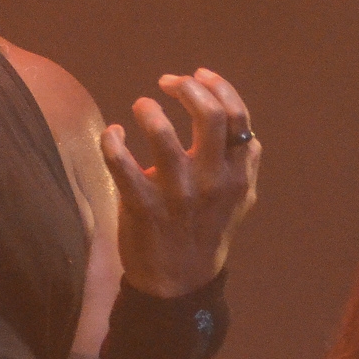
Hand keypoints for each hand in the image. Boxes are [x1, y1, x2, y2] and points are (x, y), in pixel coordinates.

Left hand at [101, 68, 260, 296]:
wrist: (180, 283)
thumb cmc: (207, 232)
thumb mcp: (239, 200)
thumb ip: (244, 164)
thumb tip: (246, 128)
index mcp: (236, 174)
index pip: (237, 116)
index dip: (218, 86)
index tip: (197, 75)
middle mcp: (212, 181)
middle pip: (209, 115)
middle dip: (186, 87)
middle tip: (167, 83)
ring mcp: (177, 195)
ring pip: (163, 135)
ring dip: (149, 110)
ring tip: (141, 106)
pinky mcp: (143, 208)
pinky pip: (122, 166)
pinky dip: (112, 142)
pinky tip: (112, 134)